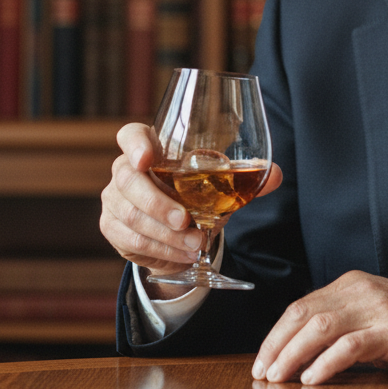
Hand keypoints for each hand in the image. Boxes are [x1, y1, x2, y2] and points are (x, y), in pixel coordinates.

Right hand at [99, 122, 282, 283]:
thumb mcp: (219, 184)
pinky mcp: (112, 226)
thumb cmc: (196, 193)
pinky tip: (183, 253)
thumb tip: (275, 174)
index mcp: (150, 148)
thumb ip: (246, 177)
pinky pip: (131, 239)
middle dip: (158, 203)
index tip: (146, 159)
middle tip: (186, 221)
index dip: (134, 144)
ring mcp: (115, 199)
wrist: (178, 228)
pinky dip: (160, 248)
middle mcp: (125, 170)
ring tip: (196, 243)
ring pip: (131, 214)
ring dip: (166, 233)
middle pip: (128, 180)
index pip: (131, 135)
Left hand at [252, 271, 387, 384]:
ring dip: (292, 354)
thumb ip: (348, 325)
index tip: (263, 359)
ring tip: (278, 378)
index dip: (276, 334)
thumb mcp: (381, 315)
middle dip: (275, 345)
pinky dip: (325, 362)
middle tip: (262, 372)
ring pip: (319, 327)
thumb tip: (308, 354)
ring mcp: (378, 309)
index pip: (301, 306)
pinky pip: (350, 345)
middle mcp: (362, 290)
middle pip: (302, 314)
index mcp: (354, 284)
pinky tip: (312, 379)